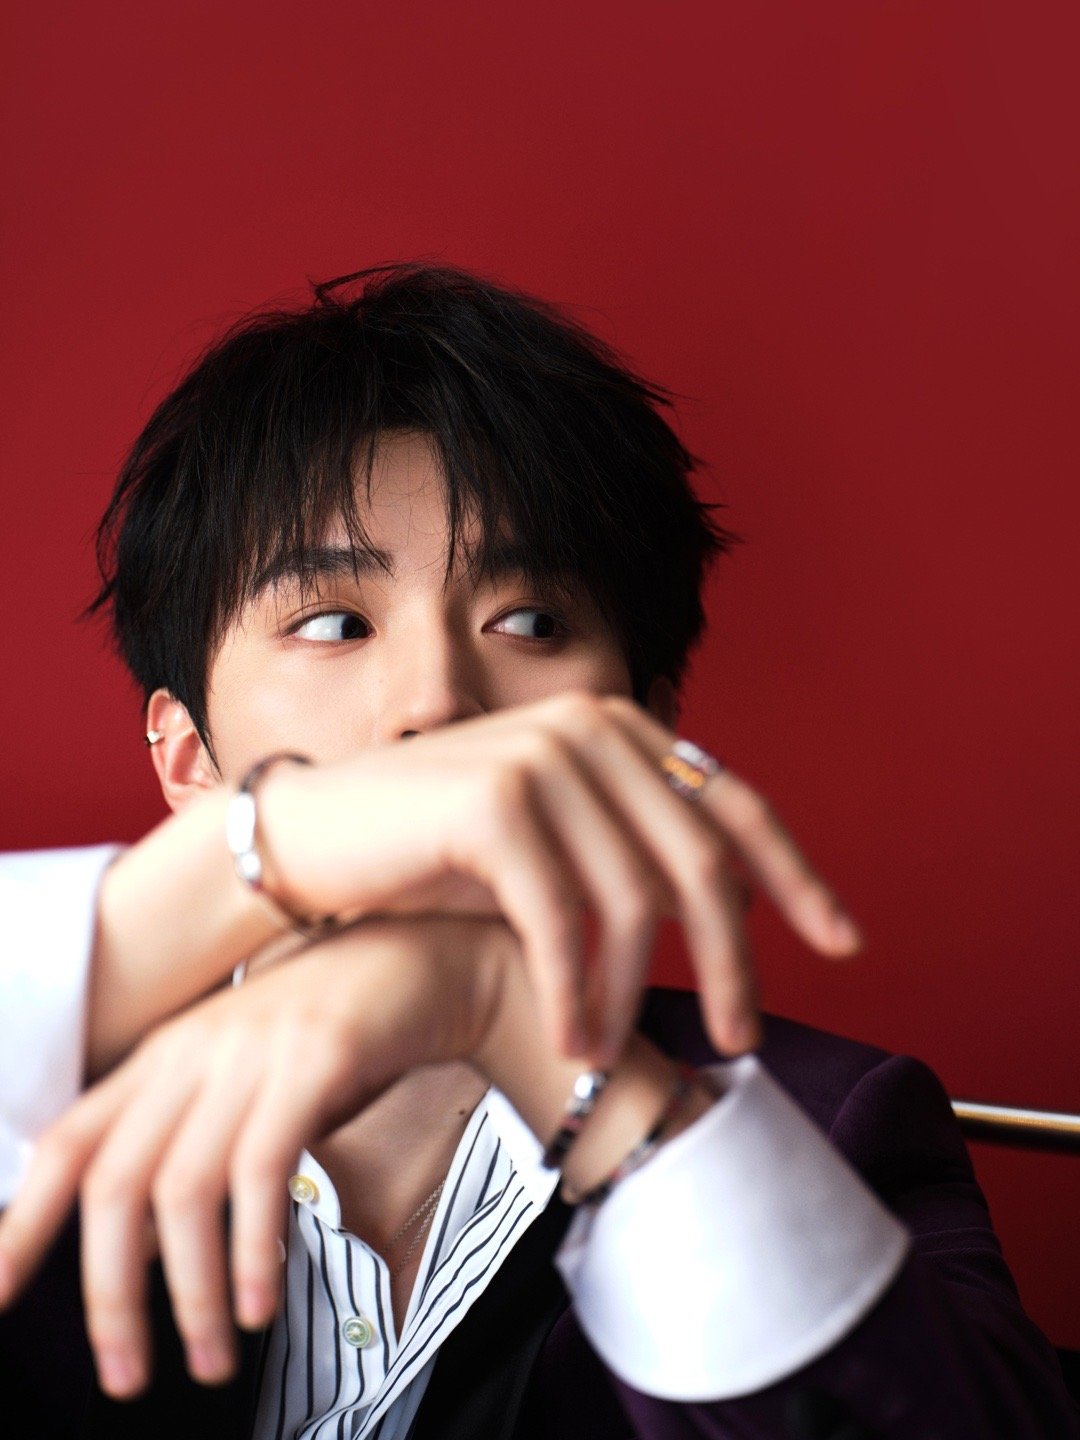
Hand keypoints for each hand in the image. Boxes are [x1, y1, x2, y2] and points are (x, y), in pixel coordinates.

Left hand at [0, 916, 501, 1396]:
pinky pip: (261, 1171)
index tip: (0, 1293)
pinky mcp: (314, 1059)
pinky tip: (259, 1301)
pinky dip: (251, 1250)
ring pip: (184, 1190)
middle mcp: (196, 1051)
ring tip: (210, 1356)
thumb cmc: (339, 1030)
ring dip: (190, 1294)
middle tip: (126, 1371)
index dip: (23, 1221)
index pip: (69, 1142)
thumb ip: (193, 1150)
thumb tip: (146, 1250)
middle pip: (116, 1183)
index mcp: (166, 1055)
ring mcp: (252, 1052)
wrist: (426, 959)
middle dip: (109, 1294)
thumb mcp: (247, 1082)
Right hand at [261, 691, 861, 1061]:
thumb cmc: (435, 852)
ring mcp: (544, 758)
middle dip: (731, 962)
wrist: (314, 837)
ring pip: (635, 902)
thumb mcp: (556, 845)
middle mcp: (589, 729)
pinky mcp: (495, 803)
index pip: (736, 805)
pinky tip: (574, 1041)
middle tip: (740, 1037)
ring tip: (615, 1055)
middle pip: (701, 862)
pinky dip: (575, 992)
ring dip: (634, 996)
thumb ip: (633, 853)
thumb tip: (731, 913)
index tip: (845, 944)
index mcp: (617, 728)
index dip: (799, 878)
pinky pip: (564, 921)